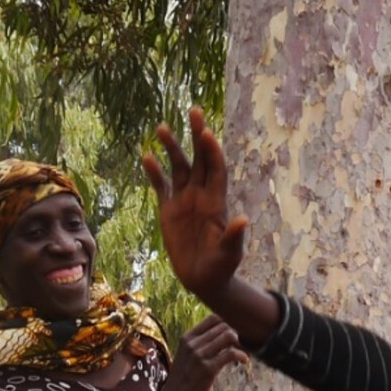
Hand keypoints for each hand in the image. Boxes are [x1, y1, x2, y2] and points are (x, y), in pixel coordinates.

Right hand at [143, 108, 249, 307]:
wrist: (204, 280)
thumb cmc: (221, 268)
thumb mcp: (229, 255)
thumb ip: (234, 237)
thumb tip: (243, 220)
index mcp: (217, 202)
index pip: (216, 170)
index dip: (212, 151)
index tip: (206, 133)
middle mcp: (201, 195)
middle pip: (200, 158)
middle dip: (197, 135)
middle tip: (194, 110)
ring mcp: (184, 200)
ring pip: (179, 167)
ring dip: (172, 147)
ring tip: (161, 127)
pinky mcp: (169, 210)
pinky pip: (161, 186)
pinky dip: (154, 173)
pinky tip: (146, 157)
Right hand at [157, 316, 246, 390]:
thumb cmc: (181, 380)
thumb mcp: (185, 356)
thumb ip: (199, 345)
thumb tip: (219, 337)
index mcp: (187, 337)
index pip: (213, 318)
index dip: (229, 322)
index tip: (236, 332)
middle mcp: (193, 343)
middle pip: (223, 325)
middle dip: (238, 332)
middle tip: (244, 343)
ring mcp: (200, 355)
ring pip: (229, 335)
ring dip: (241, 342)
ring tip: (243, 351)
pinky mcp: (208, 369)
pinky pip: (231, 354)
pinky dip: (242, 355)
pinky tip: (244, 361)